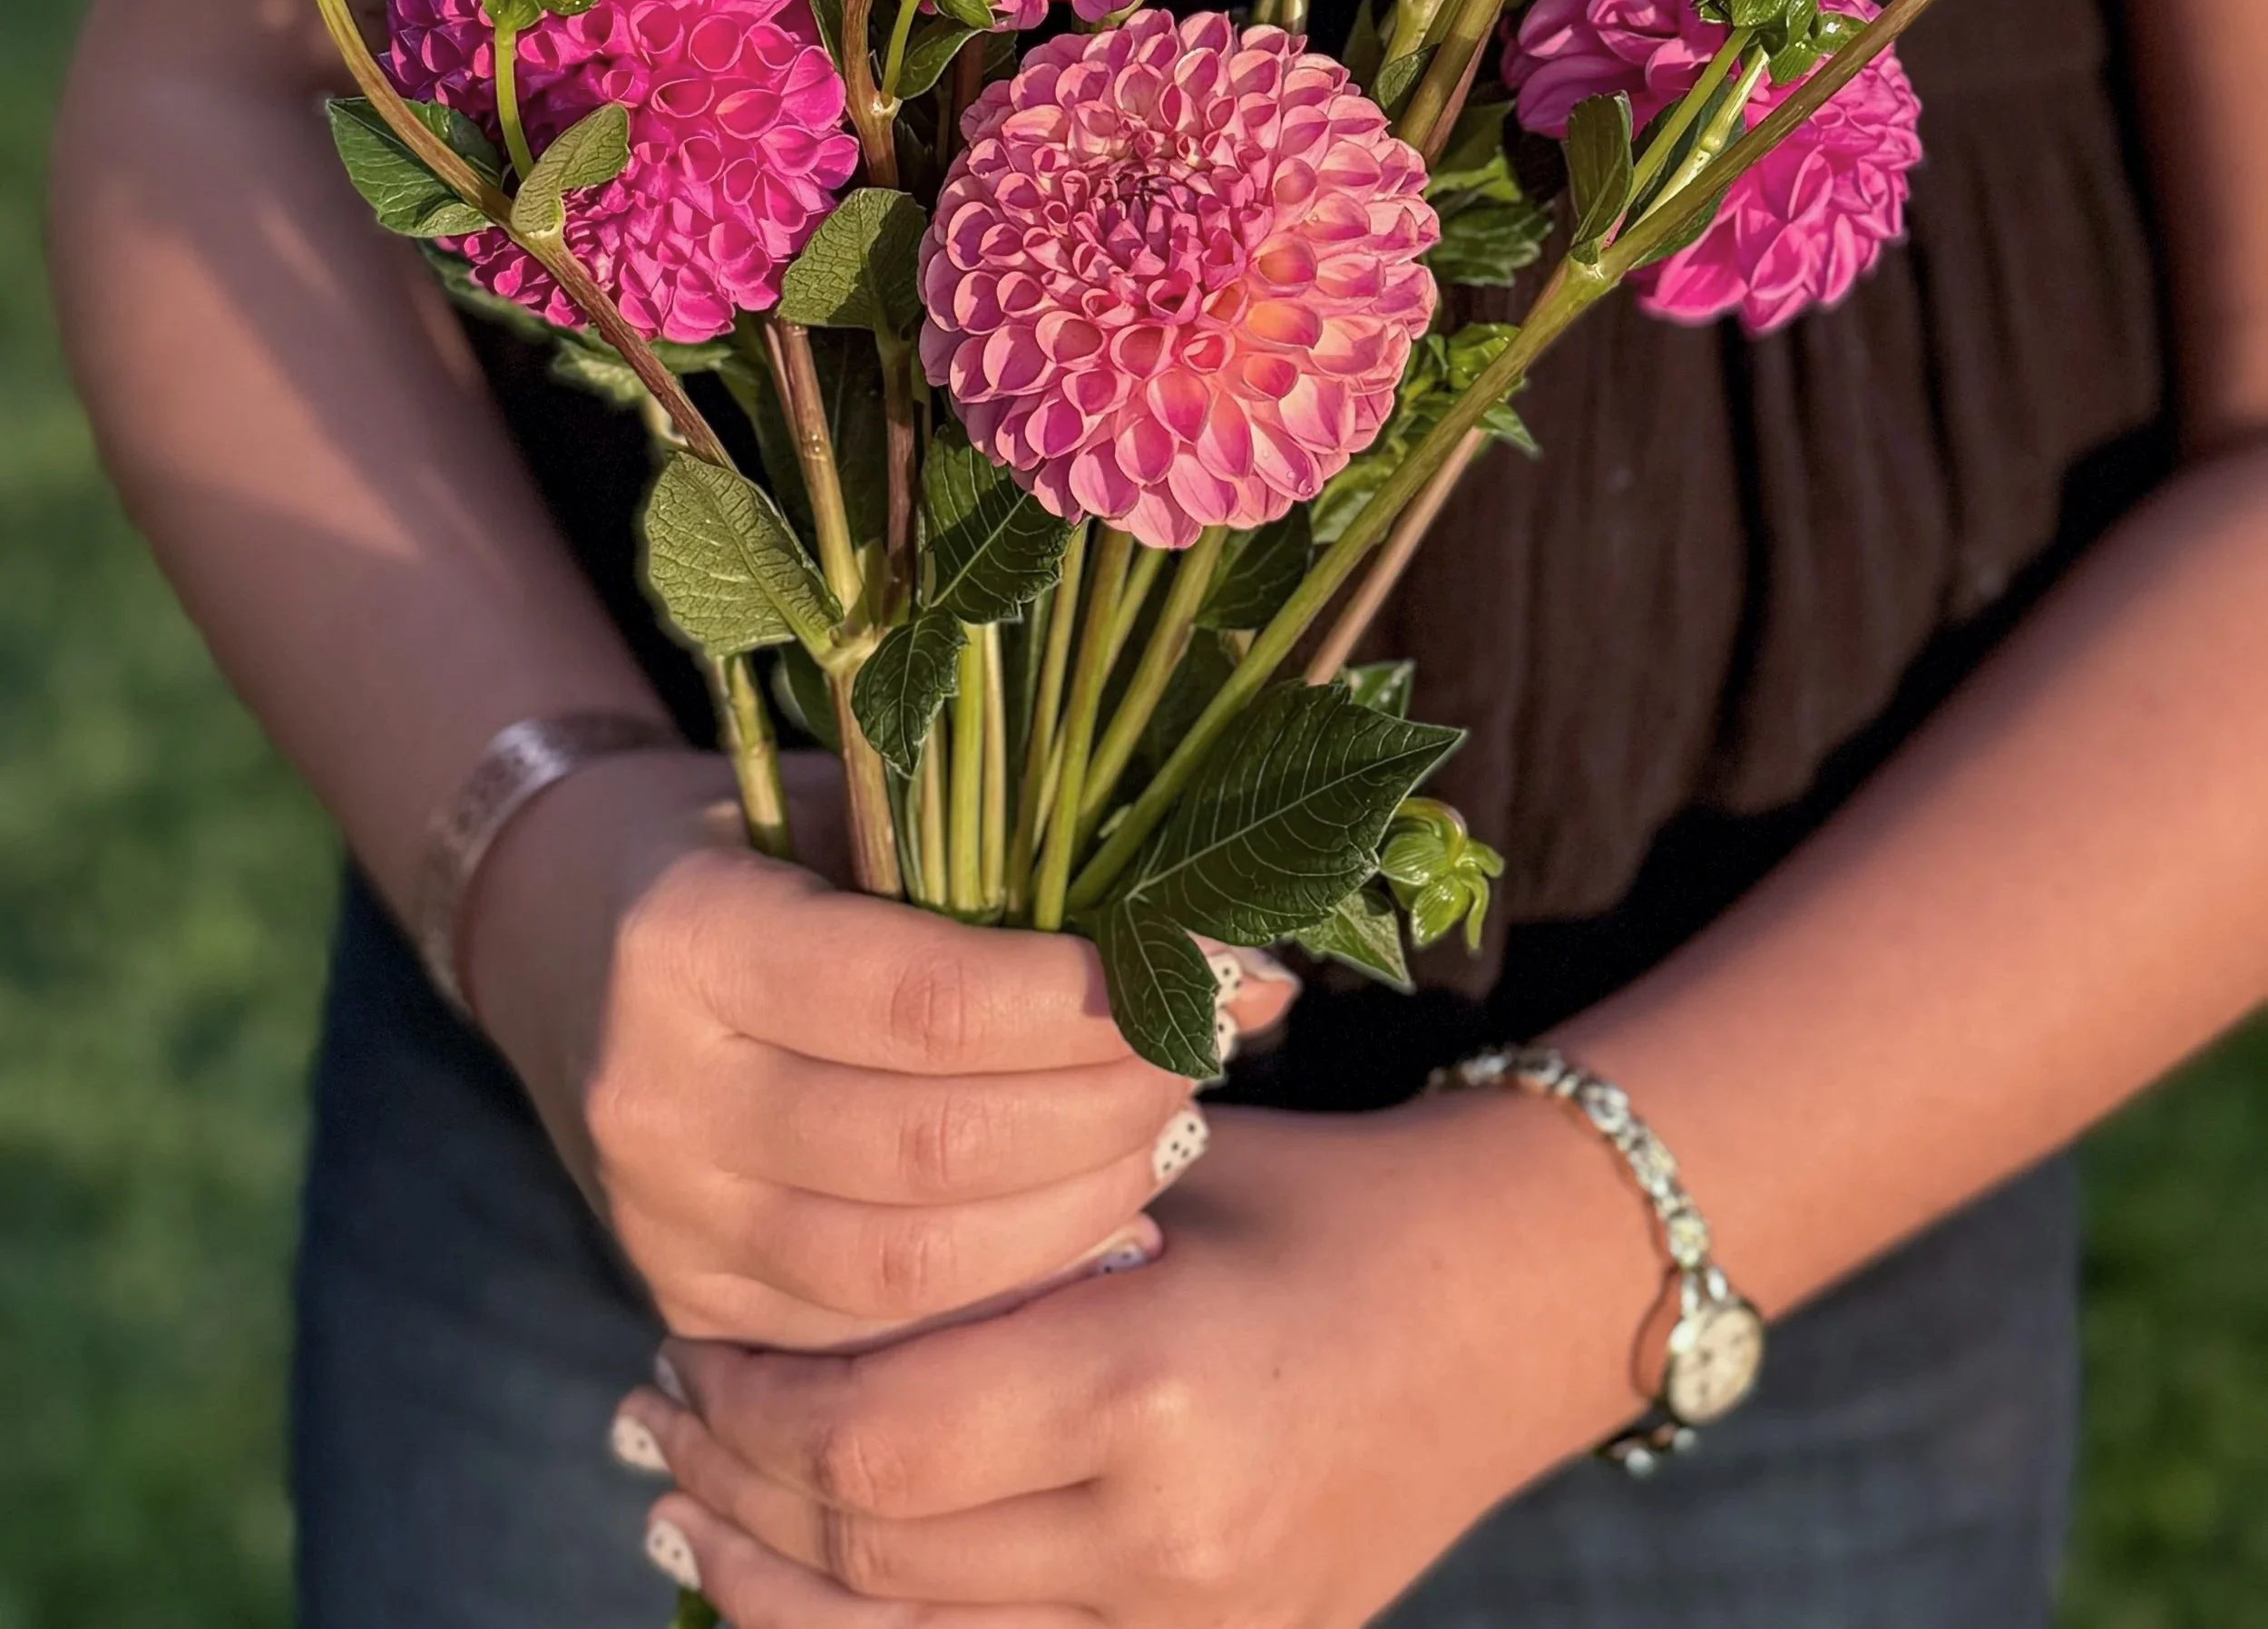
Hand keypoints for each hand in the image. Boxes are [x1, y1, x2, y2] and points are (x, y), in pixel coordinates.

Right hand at [467, 743, 1290, 1347]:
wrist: (560, 930)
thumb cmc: (746, 838)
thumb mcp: (846, 807)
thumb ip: (1002, 870)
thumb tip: (1231, 950)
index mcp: (687, 940)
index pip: (921, 1003)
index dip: (1082, 1002)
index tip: (1202, 968)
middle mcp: (658, 1096)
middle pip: (930, 1153)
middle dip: (1105, 1109)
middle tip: (1206, 1051)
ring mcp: (662, 1221)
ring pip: (911, 1272)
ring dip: (1076, 1213)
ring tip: (1164, 1133)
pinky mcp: (687, 1304)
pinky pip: (871, 1337)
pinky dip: (1002, 1291)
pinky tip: (1091, 1224)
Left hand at [615, 1096, 1658, 1626]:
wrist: (1507, 1309)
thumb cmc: (1319, 1198)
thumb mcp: (1155, 1171)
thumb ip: (992, 1227)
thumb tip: (792, 1259)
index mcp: (1155, 1389)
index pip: (877, 1440)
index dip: (753, 1402)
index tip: (684, 1334)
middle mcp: (1170, 1546)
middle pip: (872, 1561)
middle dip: (735, 1489)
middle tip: (651, 1412)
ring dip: (770, 1589)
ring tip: (682, 1511)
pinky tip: (800, 1590)